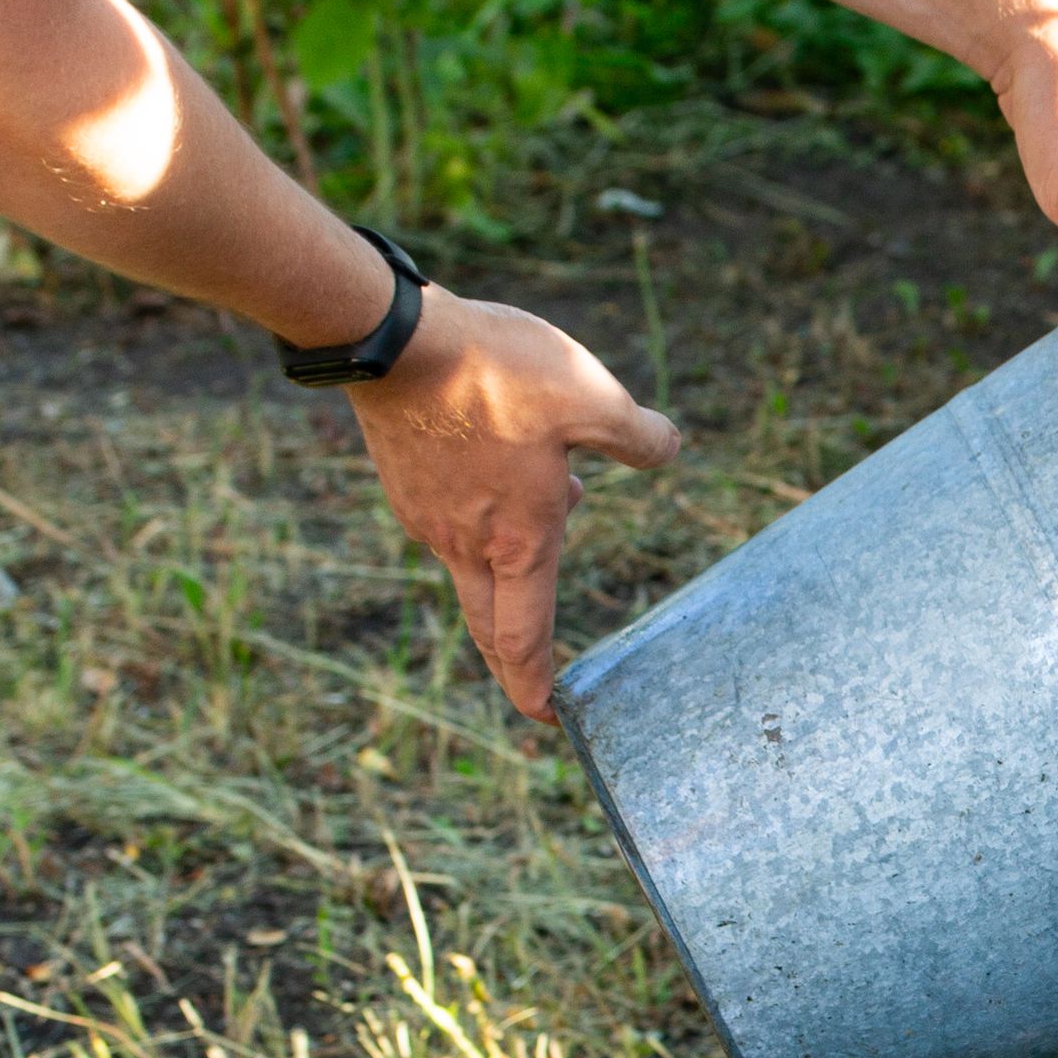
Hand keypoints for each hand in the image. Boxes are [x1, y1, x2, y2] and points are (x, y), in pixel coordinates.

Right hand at [348, 288, 682, 720]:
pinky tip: (517, 465)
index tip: (547, 718)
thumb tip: (667, 448)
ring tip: (566, 499)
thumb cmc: (495, 373)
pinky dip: (490, 519)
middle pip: (491, 624)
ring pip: (477, 562)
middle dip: (514, 664)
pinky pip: (455, 522)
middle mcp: (466, 544)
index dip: (536, 685)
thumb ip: (638, 435)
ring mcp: (427, 516)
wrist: (390, 338)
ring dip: (516, 560)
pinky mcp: (405, 484)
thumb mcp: (592, 397)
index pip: (526, 637)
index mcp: (518, 542)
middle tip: (532, 693)